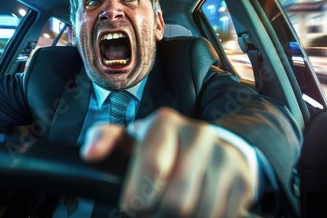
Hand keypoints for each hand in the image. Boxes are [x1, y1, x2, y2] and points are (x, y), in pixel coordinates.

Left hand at [81, 107, 255, 216]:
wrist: (208, 145)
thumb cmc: (159, 146)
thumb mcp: (128, 139)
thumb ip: (103, 140)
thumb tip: (89, 154)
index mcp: (165, 123)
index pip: (152, 166)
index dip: (138, 197)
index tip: (131, 206)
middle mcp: (198, 134)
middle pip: (176, 201)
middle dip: (157, 215)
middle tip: (150, 211)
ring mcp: (224, 157)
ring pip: (199, 214)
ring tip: (170, 211)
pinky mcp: (243, 180)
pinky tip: (193, 210)